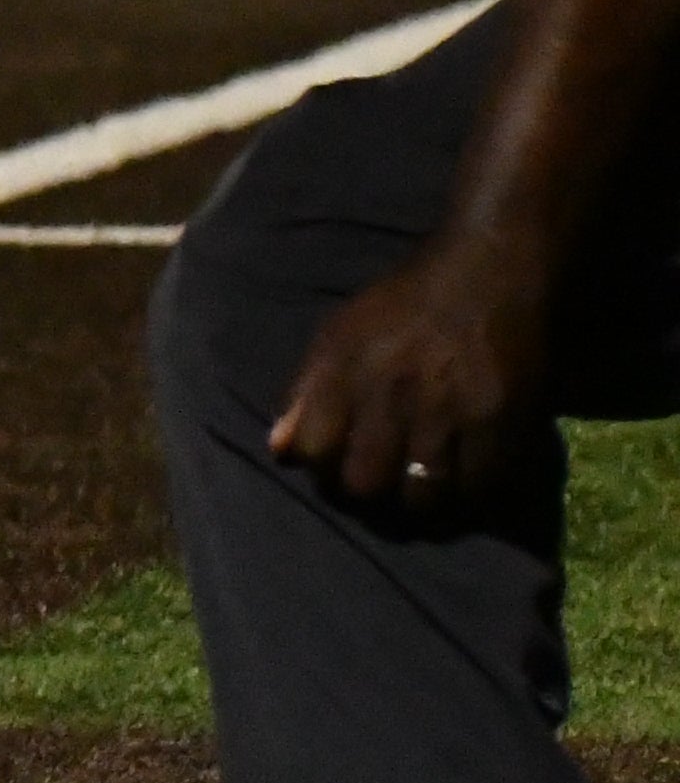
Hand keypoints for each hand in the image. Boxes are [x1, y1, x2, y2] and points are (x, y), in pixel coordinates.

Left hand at [274, 227, 552, 515]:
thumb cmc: (404, 306)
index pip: (314, 453)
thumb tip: (280, 452)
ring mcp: (449, 414)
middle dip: (369, 499)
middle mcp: (391, 396)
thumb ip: (307, 393)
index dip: (321, 472)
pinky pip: (479, 492)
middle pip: (366, 486)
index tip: (336, 470)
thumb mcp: (339, 334)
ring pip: (422, 500)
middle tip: (383, 490)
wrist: (485, 275)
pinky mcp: (502, 425)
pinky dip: (469, 500)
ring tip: (422, 495)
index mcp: (345, 371)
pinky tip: (463, 486)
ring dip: (419, 508)